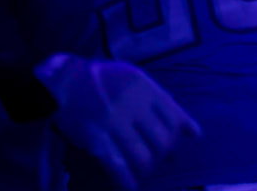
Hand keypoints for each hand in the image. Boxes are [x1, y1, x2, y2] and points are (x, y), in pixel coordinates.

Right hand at [35, 54, 200, 189]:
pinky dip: (127, 181)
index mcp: (144, 88)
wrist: (64, 82)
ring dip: (146, 169)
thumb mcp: (135, 78)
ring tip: (142, 170)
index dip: (177, 137)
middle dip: (163, 156)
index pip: (174, 119)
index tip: (172, 144)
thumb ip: (162, 101)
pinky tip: (130, 186)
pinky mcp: (96, 139)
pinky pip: (118, 166)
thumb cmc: (103, 80)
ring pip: (143, 158)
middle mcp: (132, 104)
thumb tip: (192, 131)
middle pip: (162, 142)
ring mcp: (114, 123)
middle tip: (156, 158)